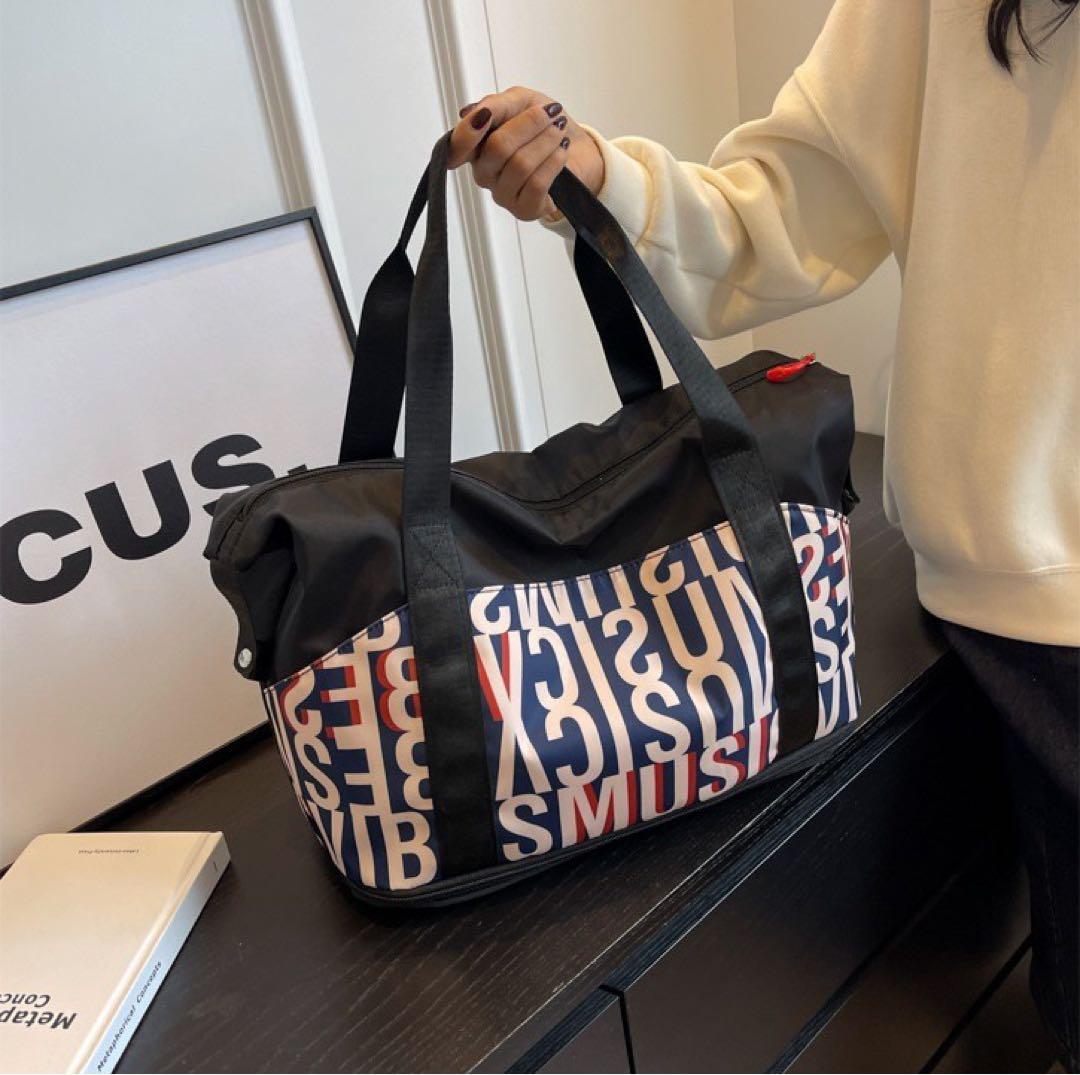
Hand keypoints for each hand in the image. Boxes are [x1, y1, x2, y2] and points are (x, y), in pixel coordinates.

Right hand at [448, 86, 603, 221]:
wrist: (579, 150)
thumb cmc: (544, 126)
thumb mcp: (520, 102)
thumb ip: (496, 104)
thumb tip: (473, 113)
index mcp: (476, 147)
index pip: (458, 146)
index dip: (468, 132)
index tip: (488, 115)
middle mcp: (485, 174)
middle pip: (497, 148)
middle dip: (529, 124)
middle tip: (551, 114)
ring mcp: (503, 194)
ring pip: (520, 165)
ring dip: (546, 141)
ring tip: (559, 131)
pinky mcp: (525, 210)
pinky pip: (536, 184)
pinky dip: (554, 162)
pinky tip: (562, 152)